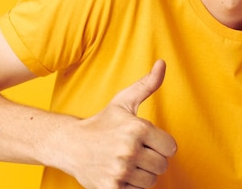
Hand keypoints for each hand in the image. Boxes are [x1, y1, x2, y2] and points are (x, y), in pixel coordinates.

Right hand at [63, 60, 176, 188]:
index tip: (148, 141)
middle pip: (162, 165)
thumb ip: (147, 84)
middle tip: (136, 152)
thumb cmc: (102, 123)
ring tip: (127, 162)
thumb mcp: (124, 101)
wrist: (70, 145)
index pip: (171, 148)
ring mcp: (120, 171)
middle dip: (152, 159)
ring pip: (151, 181)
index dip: (161, 145)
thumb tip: (162, 63)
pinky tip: (120, 174)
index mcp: (137, 129)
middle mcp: (130, 151)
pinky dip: (131, 186)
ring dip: (143, 174)